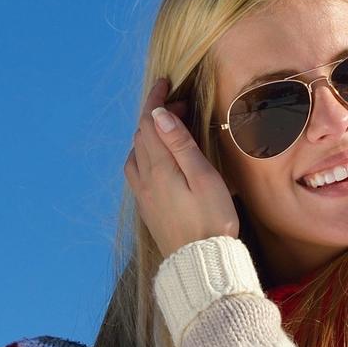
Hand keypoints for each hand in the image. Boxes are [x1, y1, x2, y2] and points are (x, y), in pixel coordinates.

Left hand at [123, 76, 239, 255]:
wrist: (199, 264)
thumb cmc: (211, 221)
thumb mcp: (203, 178)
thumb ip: (180, 145)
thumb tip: (159, 115)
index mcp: (159, 168)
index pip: (149, 123)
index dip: (155, 99)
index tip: (165, 82)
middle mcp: (144, 179)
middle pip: (142, 135)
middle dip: (156, 114)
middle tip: (180, 105)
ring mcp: (143, 195)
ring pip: (136, 153)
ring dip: (149, 135)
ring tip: (170, 129)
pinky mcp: (147, 208)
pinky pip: (137, 172)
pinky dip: (145, 154)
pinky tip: (159, 159)